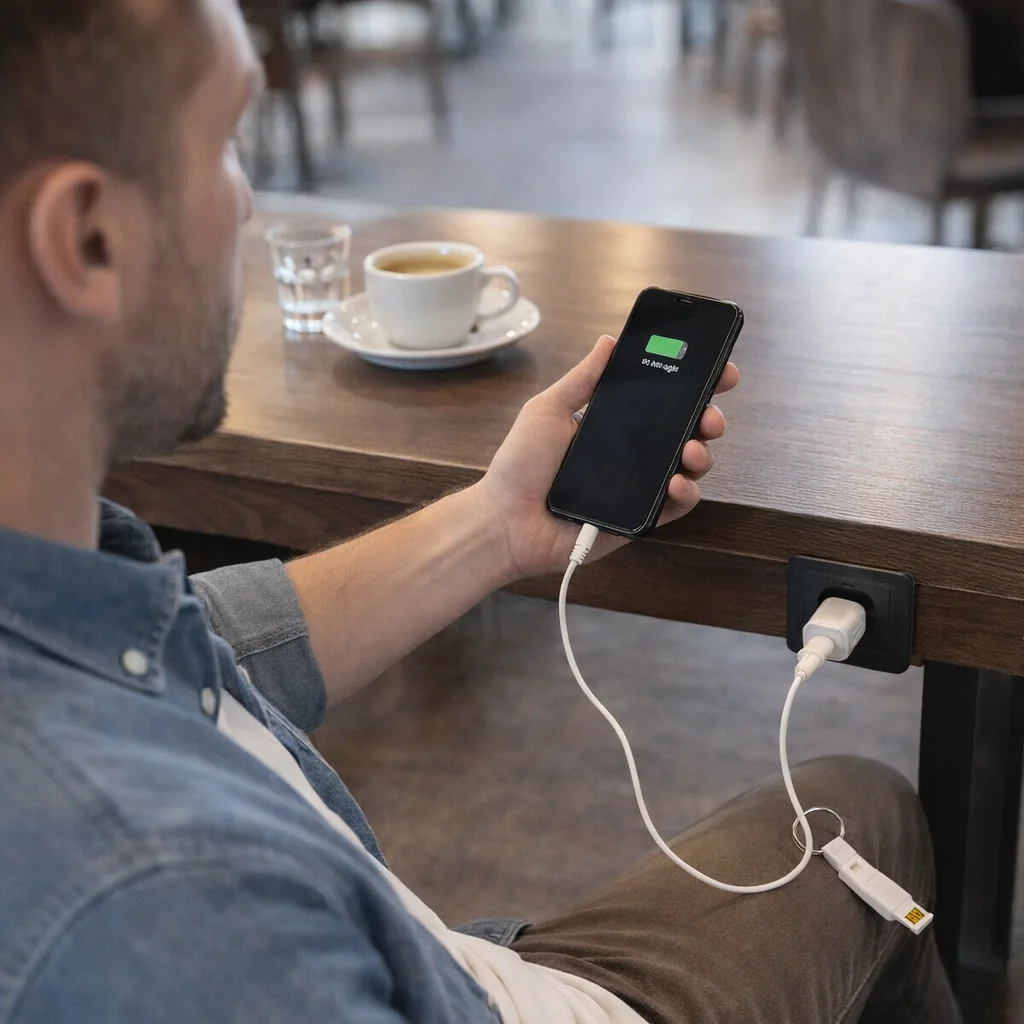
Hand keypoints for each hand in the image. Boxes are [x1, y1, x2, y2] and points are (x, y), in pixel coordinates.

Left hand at [474, 334, 739, 579]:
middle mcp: (633, 454)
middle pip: (687, 432)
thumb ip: (582, 379)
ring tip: (693, 450)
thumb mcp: (548, 410)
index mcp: (615, 424)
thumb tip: (610, 341)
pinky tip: (677, 483)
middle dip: (709, 418)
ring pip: (690, 468)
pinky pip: (676, 506)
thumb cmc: (520, 465)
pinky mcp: (640, 520)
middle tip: (710, 416)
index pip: (665, 400)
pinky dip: (686, 493)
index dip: (696, 386)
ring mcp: (639, 487)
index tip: (719, 371)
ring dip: (702, 454)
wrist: (505, 521)